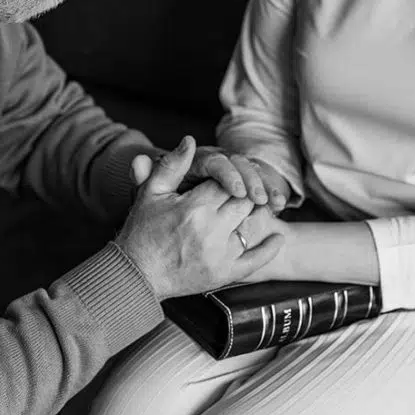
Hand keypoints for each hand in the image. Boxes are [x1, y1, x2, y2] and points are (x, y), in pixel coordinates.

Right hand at [117, 137, 282, 299]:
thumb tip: (191, 139)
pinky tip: (277, 236)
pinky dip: (270, 247)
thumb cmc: (142, 231)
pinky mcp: (224, 274)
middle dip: (246, 193)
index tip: (229, 177)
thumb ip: (173, 165)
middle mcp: (211, 230)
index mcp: (194, 207)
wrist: (136, 275)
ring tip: (260, 205)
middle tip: (247, 189)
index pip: (227, 182)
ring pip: (252, 225)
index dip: (231, 177)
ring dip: (257, 213)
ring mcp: (219, 254)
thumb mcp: (152, 193)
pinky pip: (256, 260)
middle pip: (244, 201)